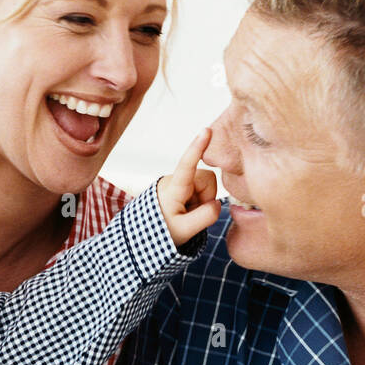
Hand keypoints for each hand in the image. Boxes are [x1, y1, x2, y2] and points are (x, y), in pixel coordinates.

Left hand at [156, 128, 220, 247]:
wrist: (147, 233)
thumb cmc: (162, 231)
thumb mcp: (184, 230)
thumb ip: (205, 216)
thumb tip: (217, 203)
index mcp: (174, 188)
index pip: (187, 165)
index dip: (198, 147)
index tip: (206, 131)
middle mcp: (175, 179)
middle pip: (207, 179)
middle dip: (205, 198)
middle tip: (191, 215)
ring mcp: (179, 180)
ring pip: (206, 185)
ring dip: (201, 201)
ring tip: (186, 213)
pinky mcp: (182, 184)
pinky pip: (200, 189)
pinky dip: (198, 202)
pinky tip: (187, 210)